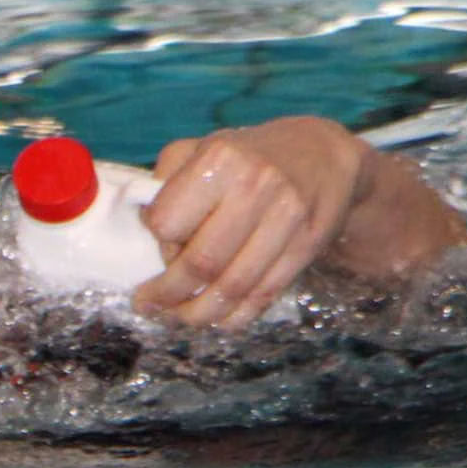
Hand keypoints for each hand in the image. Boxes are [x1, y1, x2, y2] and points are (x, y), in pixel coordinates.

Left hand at [134, 117, 373, 327]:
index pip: (168, 222)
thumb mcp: (201, 148)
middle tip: (148, 305)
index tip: (158, 247)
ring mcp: (286, 219)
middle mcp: (255, 188)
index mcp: (219, 160)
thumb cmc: (247, 155)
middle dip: (168, 294)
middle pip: (201, 262)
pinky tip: (215, 319)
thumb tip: (144, 226)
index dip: (157, 243)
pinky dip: (236, 316)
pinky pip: (264, 293)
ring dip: (198, 314)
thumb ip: (166, 181)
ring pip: (233, 287)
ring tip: (176, 318)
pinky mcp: (307, 246)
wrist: (322, 155)